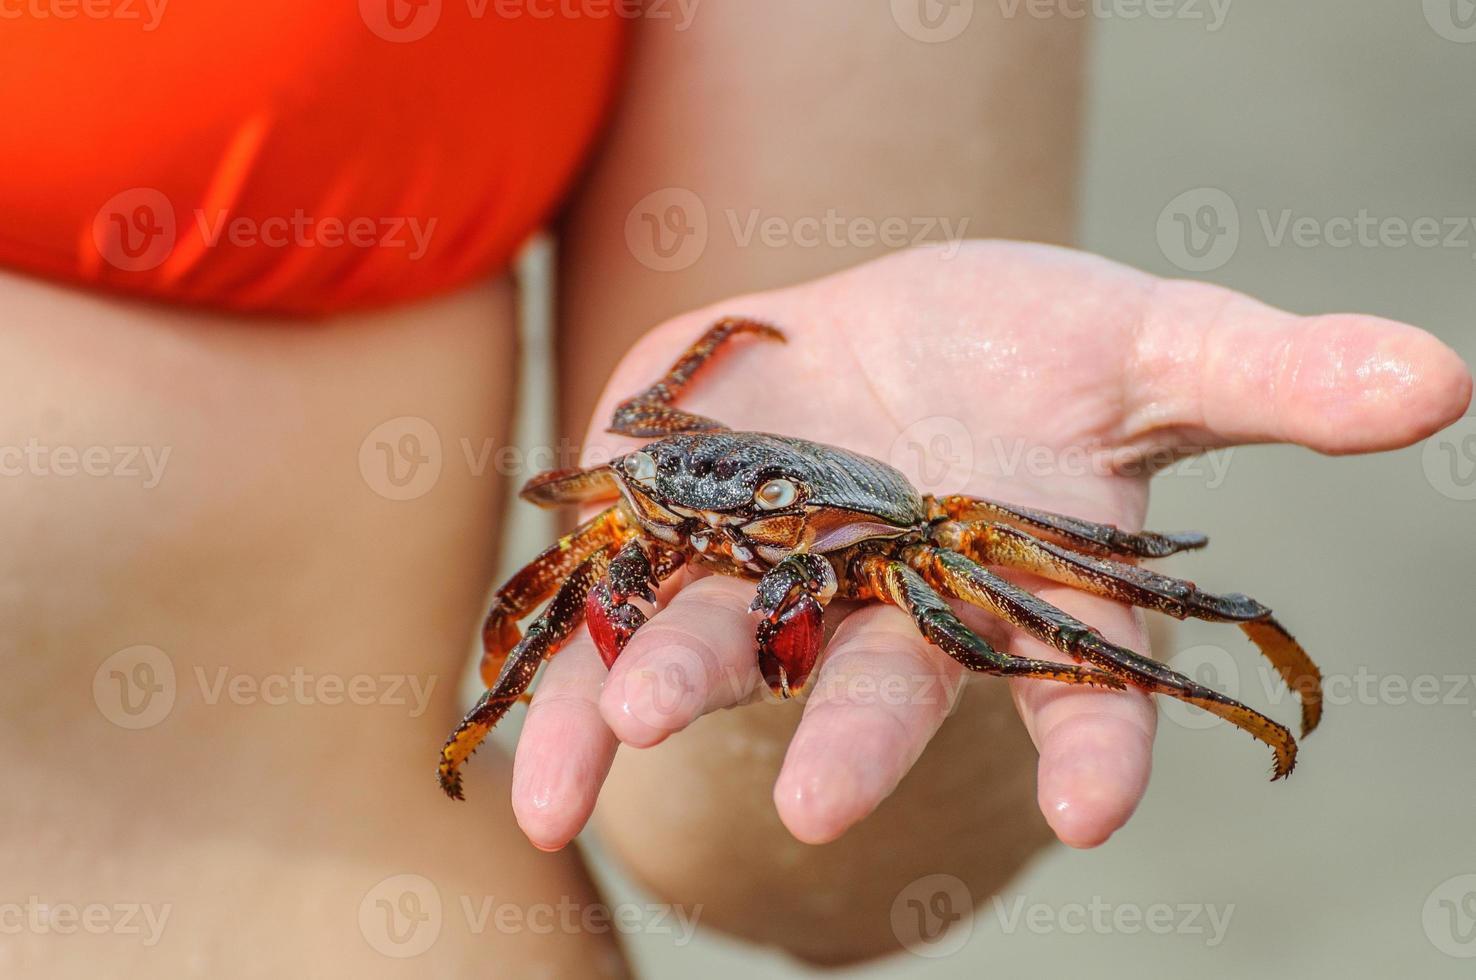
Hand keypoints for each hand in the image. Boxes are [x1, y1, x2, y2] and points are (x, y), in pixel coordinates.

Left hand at [509, 242, 1470, 850]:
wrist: (871, 334)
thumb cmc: (1026, 347)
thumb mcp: (1144, 337)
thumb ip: (1264, 372)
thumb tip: (1441, 376)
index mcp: (1018, 578)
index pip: (1080, 678)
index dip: (1094, 744)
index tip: (1093, 810)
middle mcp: (893, 608)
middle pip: (882, 682)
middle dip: (857, 740)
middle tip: (828, 810)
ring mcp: (770, 583)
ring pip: (723, 652)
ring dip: (678, 695)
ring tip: (639, 737)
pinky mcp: (669, 547)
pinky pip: (606, 637)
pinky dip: (569, 710)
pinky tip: (537, 790)